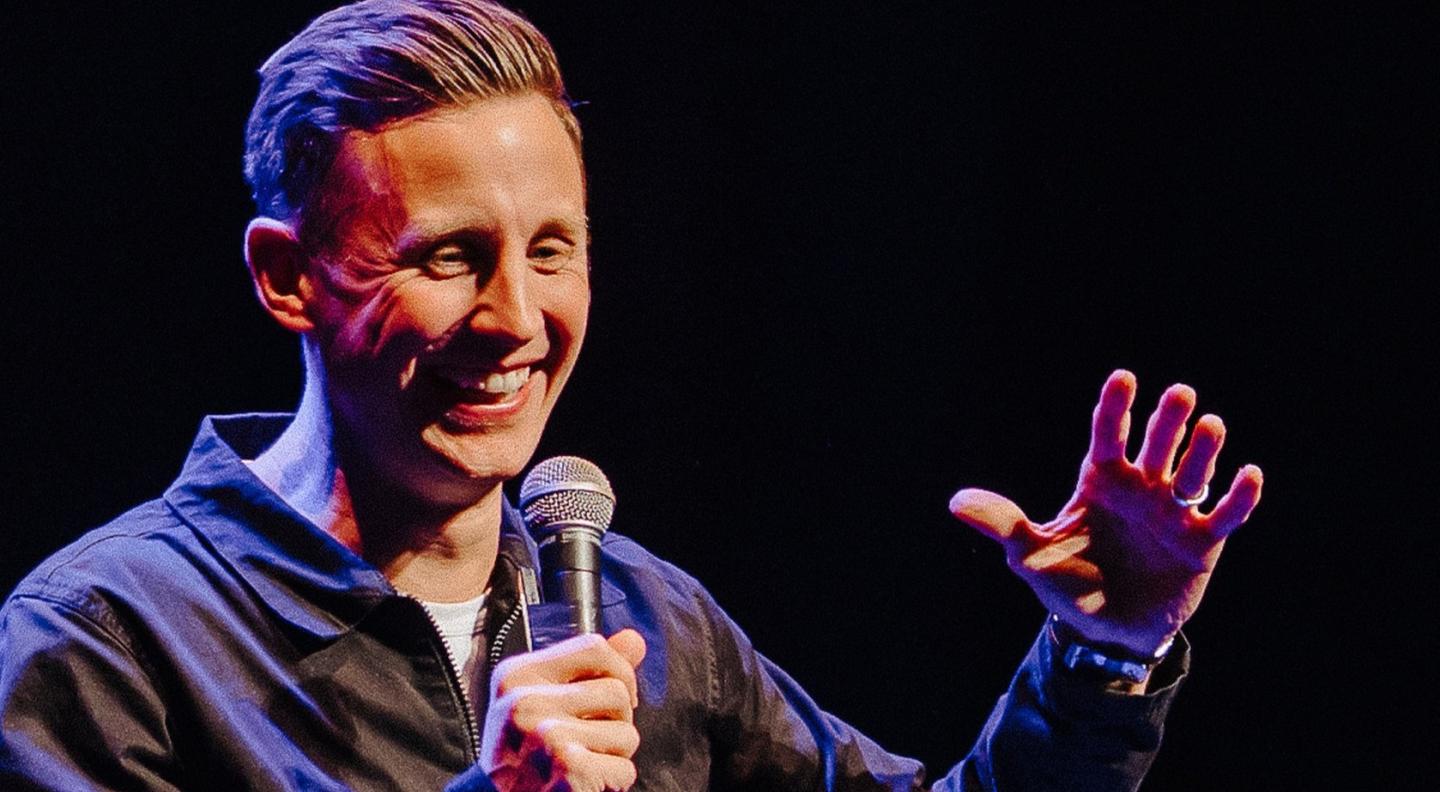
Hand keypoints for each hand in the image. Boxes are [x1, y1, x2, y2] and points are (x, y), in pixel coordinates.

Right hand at [481, 629, 646, 791]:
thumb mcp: (541, 700)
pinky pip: (625, 768)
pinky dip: (614, 781)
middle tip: (587, 740)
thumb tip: (634, 640)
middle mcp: (527, 702)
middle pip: (617, 691)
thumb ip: (589, 668)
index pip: (594, 647)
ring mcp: (547, 735)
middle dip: (617, 720)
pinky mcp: (568, 769)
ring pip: (626, 732)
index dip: (619, 670)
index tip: (613, 697)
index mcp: (518, 675)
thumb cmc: (519, 756)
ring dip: (616, 754)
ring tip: (584, 761)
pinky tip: (585, 782)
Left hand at [949, 370, 1262, 655]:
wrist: (1105, 633)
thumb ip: (1003, 525)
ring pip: (1194, 470)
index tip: (1124, 377)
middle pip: (1156, 445)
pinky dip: (1239, 496)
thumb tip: (956, 503)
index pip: (1108, 436)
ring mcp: (1173, 513)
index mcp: (1100, 482)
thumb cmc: (1067, 584)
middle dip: (1168, 420)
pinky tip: (1247, 474)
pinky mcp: (1202, 542)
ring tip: (1210, 426)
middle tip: (1180, 395)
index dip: (1116, 407)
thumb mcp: (1030, 556)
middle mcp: (1140, 488)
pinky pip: (1226, 514)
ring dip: (1203, 450)